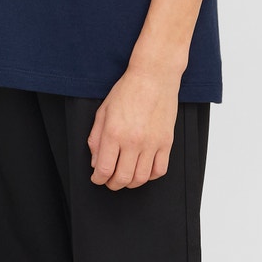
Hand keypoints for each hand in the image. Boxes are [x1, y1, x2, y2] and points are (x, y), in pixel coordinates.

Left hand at [87, 67, 179, 188]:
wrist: (153, 77)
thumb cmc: (128, 90)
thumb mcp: (103, 111)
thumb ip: (96, 138)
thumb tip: (95, 161)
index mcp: (114, 133)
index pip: (104, 169)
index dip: (98, 179)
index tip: (97, 178)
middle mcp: (133, 141)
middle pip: (122, 178)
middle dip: (112, 184)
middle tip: (109, 181)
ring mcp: (152, 143)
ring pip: (141, 178)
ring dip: (130, 183)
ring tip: (126, 177)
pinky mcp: (166, 142)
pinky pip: (160, 170)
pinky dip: (150, 176)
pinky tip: (143, 169)